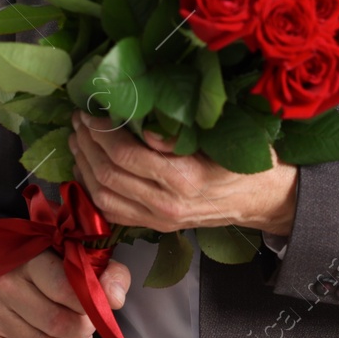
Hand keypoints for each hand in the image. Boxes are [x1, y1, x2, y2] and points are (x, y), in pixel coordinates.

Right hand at [0, 249, 129, 337]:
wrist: (22, 272)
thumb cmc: (60, 267)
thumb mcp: (90, 261)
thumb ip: (110, 274)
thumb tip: (113, 299)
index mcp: (32, 257)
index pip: (64, 289)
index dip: (89, 307)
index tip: (100, 311)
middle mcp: (6, 282)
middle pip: (54, 322)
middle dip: (82, 332)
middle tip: (89, 329)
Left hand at [69, 111, 298, 234]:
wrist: (261, 199)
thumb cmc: (245, 161)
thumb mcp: (222, 139)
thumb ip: (181, 134)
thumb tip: (144, 128)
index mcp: (184, 178)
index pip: (126, 155)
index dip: (101, 132)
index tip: (91, 111)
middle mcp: (166, 204)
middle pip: (108, 175)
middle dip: (86, 144)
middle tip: (78, 119)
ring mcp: (159, 219)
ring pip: (103, 196)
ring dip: (84, 165)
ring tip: (77, 140)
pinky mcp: (156, 227)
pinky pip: (112, 212)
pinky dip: (92, 190)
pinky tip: (87, 169)